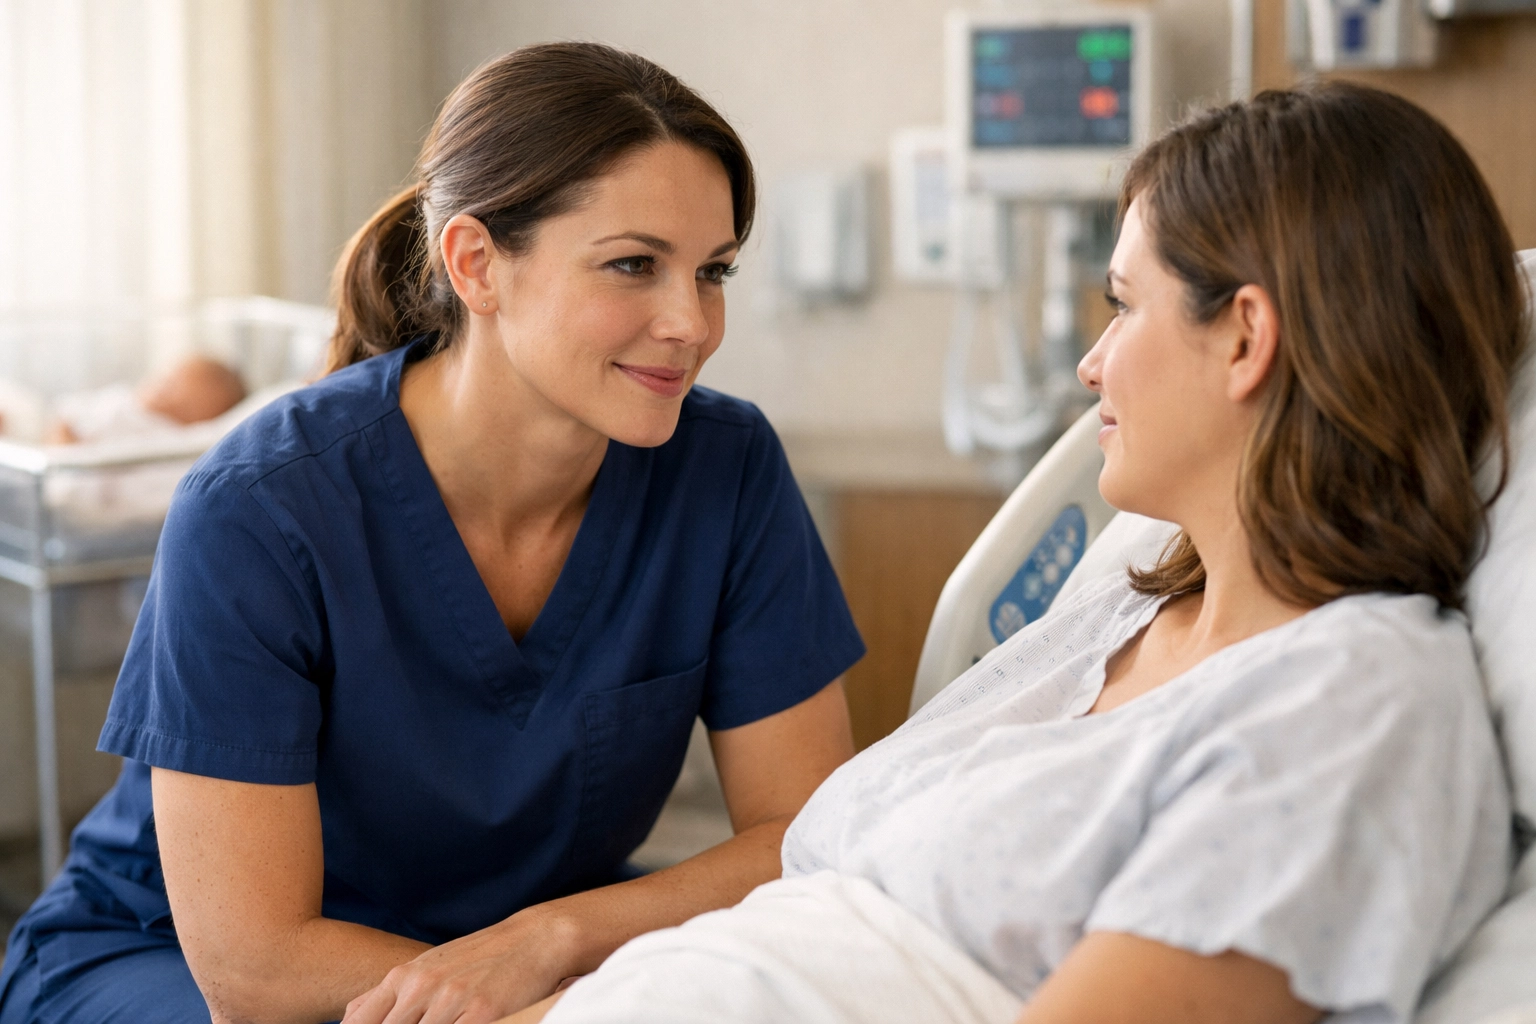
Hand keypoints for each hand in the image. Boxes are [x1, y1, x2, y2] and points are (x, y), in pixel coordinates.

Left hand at [342, 909, 575, 1023]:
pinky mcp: (483, 1014)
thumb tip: (349, 1016)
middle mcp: (422, 987)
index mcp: (403, 977)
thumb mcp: (427, 967)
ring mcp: (452, 1001)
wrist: (534, 939)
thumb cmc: (478, 958)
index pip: (359, 1023)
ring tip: (449, 1020)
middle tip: (425, 1023)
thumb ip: (388, 993)